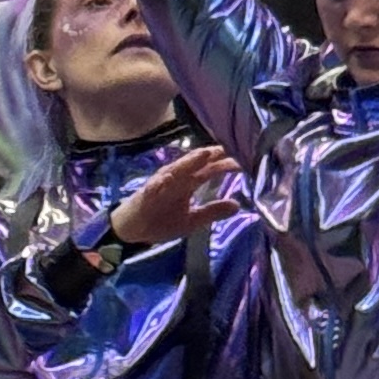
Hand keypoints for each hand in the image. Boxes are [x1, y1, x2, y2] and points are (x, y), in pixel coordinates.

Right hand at [108, 147, 239, 247]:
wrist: (132, 232)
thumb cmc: (160, 221)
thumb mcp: (191, 220)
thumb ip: (212, 211)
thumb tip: (237, 205)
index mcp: (188, 184)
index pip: (210, 169)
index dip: (226, 164)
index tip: (246, 158)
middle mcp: (176, 180)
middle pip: (196, 164)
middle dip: (211, 156)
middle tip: (229, 146)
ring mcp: (159, 185)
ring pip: (175, 170)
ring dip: (188, 162)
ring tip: (203, 154)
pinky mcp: (144, 196)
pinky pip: (152, 188)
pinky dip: (159, 182)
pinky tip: (167, 178)